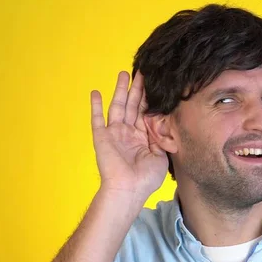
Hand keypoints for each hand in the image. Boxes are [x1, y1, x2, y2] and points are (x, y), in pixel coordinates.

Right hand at [90, 71, 167, 197]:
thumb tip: (167, 123)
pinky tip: (95, 92)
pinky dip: (95, 106)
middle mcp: (128, 133)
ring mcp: (115, 134)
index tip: (154, 83)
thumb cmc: (146, 178)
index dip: (149, 98)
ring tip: (123, 73)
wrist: (129, 189)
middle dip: (137, 88)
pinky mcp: (102, 137)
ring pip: (118, 106)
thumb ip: (162, 138)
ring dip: (120, 90)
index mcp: (142, 138)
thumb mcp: (162, 156)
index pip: (146, 113)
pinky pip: (97, 119)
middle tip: (142, 71)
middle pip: (133, 105)